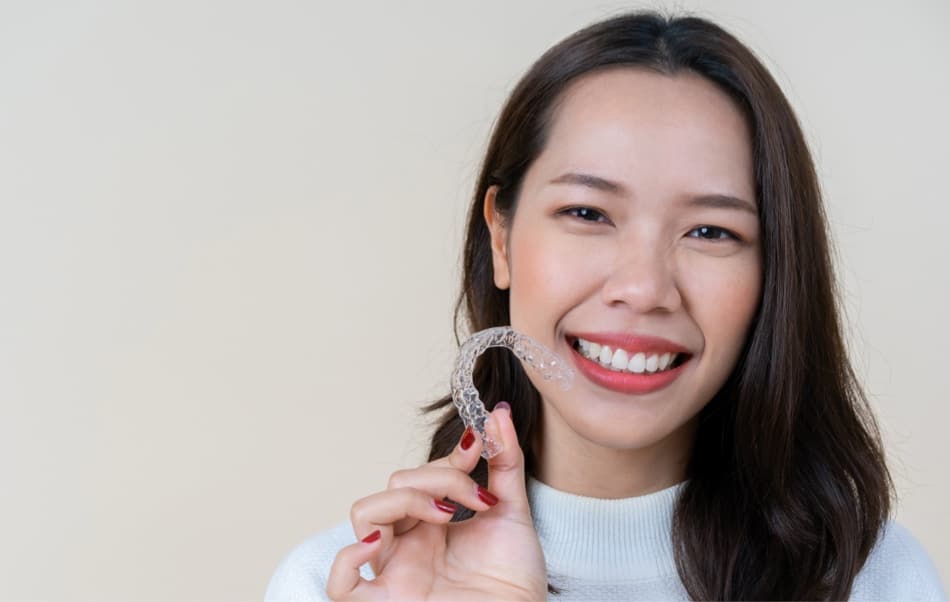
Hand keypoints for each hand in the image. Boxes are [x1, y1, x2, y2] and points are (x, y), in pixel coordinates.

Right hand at [326, 403, 546, 599]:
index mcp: (432, 523)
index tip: (479, 449)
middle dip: (437, 478)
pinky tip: (379, 544)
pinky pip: (340, 585)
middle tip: (476, 499)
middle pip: (394, 485)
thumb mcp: (514, 512)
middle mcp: (408, 544)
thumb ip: (505, 462)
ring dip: (405, 500)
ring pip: (364, 514)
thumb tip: (498, 413)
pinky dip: (348, 559)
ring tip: (445, 515)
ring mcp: (395, 571)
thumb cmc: (516, 580)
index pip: (420, 473)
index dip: (447, 457)